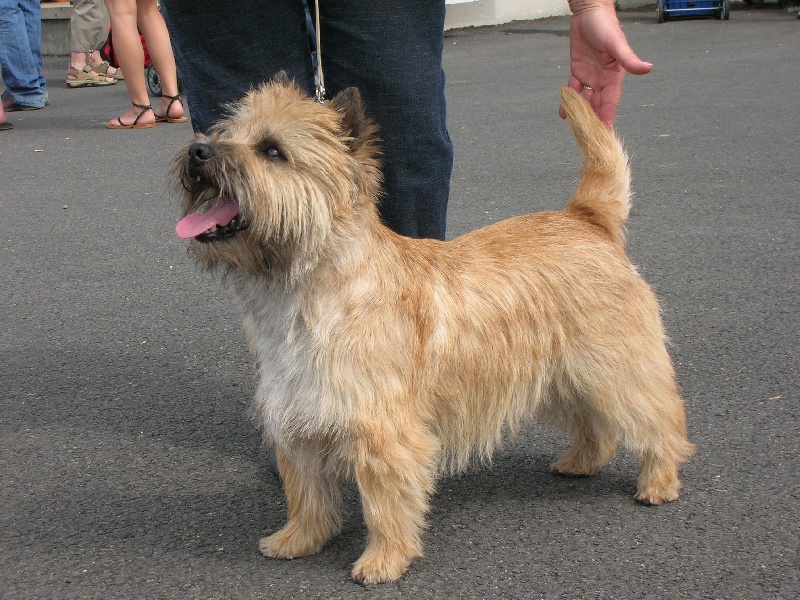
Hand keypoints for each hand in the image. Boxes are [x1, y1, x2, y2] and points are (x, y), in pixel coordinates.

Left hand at [560, 2, 652, 127]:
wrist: (589, 12)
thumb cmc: (605, 25)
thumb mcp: (617, 44)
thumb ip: (629, 59)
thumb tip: (647, 69)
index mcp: (614, 77)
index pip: (610, 103)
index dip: (607, 118)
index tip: (604, 134)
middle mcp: (602, 79)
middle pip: (597, 105)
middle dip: (592, 120)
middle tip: (587, 137)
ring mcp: (590, 76)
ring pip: (584, 100)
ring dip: (579, 112)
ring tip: (574, 127)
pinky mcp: (578, 70)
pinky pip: (573, 89)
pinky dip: (568, 100)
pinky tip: (564, 113)